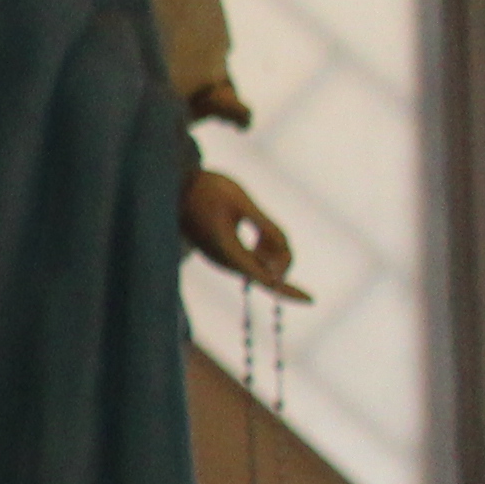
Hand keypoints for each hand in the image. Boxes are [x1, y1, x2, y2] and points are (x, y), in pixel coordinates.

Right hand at [184, 167, 303, 297]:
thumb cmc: (205, 188)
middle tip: (270, 228)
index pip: (263, 278)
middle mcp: (224, 260)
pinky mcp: (221, 251)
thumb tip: (284, 251)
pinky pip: (250, 259)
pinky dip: (263, 248)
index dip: (287, 289)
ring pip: (259, 266)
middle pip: (265, 272)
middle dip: (281, 256)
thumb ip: (266, 228)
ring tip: (259, 222)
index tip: (311, 299)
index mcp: (227, 249)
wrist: (173, 183)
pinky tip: (257, 229)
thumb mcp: (241, 202)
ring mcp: (221, 257)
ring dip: (271, 250)